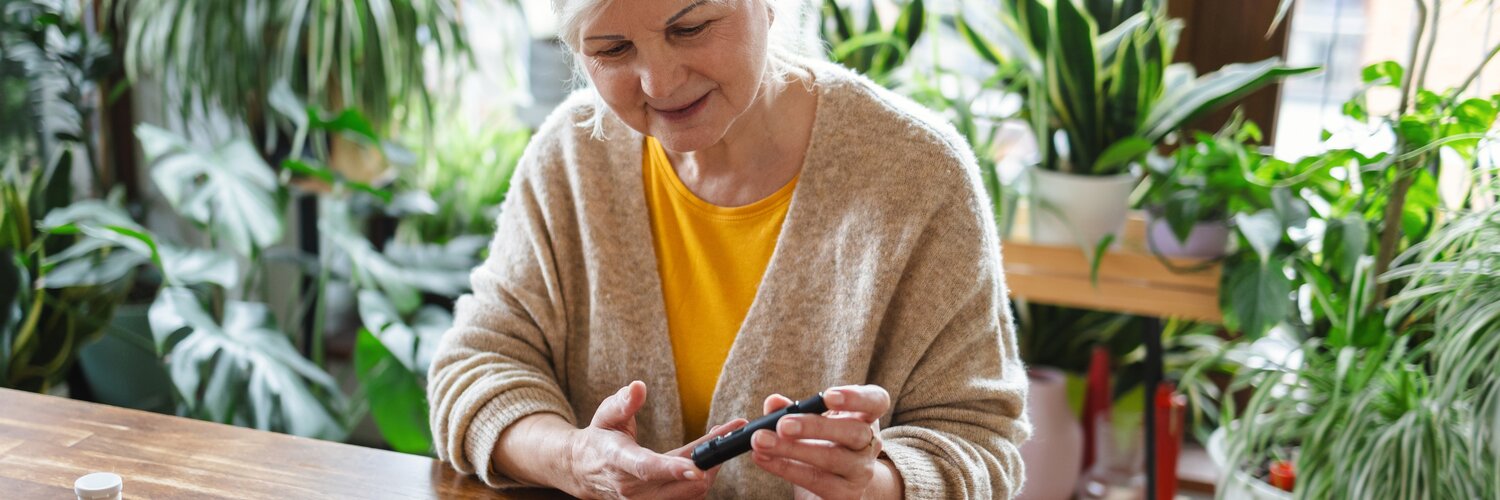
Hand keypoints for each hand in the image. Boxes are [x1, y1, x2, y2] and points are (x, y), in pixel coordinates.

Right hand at [565, 381, 741, 498]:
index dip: (672, 469)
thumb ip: (622, 403)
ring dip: (710, 469)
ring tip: (722, 441)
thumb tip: (638, 387)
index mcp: (618, 460)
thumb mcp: (606, 415)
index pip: (647, 468)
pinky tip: (708, 457)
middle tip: (728, 436)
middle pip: (680, 485)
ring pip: (690, 493)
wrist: (585, 470)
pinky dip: (702, 478)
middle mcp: (632, 488)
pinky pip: (688, 495)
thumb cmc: (600, 438)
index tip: (696, 468)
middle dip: (708, 463)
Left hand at [750, 385, 901, 499]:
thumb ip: (792, 410)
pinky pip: (816, 481)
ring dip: (792, 450)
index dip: (855, 397)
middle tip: (782, 425)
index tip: (828, 396)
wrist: (839, 483)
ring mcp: (861, 471)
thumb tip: (774, 403)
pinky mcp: (846, 494)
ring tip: (761, 441)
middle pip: (853, 432)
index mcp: (866, 416)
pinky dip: (785, 468)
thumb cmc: (824, 442)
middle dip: (815, 427)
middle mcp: (869, 443)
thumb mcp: (812, 421)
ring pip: (832, 459)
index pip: (876, 401)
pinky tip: (763, 459)